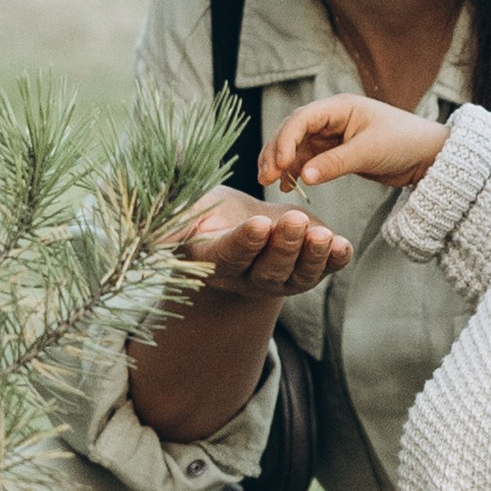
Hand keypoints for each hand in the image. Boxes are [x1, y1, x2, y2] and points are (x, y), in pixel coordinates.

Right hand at [172, 183, 351, 306]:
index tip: (257, 225)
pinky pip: (325, 270)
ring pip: (300, 274)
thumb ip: (173, 217)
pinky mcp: (307, 271)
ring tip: (323, 234)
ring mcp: (281, 279)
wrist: (244, 229)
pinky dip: (335, 259)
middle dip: (284, 246)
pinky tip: (342, 244)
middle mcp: (250, 277)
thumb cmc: (211, 216)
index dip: (245, 243)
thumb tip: (148, 223)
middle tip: (294, 221)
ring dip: (312, 255)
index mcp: (217, 261)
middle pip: (269, 268)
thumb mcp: (190, 211)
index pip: (232, 255)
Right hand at [261, 96, 447, 195]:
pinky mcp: (335, 152)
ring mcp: (331, 135)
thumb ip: (334, 164)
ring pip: (297, 146)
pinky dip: (296, 171)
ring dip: (282, 163)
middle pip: (292, 131)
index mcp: (339, 107)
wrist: (426, 156)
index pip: (301, 119)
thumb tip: (301, 176)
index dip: (285, 140)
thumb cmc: (404, 143)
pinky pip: (308, 159)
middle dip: (276, 152)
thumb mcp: (369, 152)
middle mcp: (331, 118)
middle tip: (263, 177)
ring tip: (270, 183)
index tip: (278, 165)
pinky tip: (289, 186)